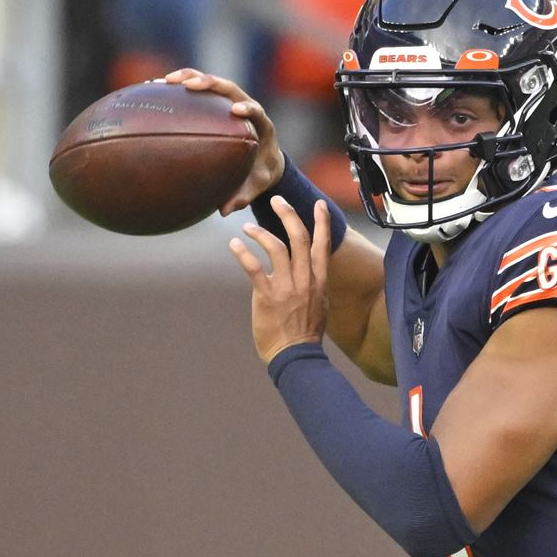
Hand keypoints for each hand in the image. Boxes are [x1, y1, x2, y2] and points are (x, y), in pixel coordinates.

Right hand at [164, 68, 283, 214]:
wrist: (265, 160)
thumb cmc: (261, 173)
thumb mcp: (257, 186)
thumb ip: (243, 196)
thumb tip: (223, 211)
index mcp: (262, 125)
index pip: (256, 110)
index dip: (247, 108)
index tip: (236, 110)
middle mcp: (246, 107)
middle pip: (229, 88)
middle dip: (210, 83)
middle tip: (190, 86)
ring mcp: (230, 102)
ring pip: (210, 83)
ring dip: (189, 77)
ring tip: (165, 81)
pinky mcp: (216, 104)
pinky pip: (197, 92)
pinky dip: (178, 88)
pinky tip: (154, 90)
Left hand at [229, 196, 330, 362]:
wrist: (296, 356)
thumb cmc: (306, 333)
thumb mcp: (319, 304)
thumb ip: (313, 284)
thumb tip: (309, 272)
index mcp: (319, 280)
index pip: (322, 244)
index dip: (322, 221)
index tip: (318, 203)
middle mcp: (304, 279)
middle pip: (299, 237)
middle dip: (288, 214)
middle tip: (277, 200)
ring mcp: (286, 287)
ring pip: (276, 247)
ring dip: (260, 233)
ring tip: (248, 228)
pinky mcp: (267, 296)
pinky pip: (253, 267)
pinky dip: (243, 253)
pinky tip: (234, 244)